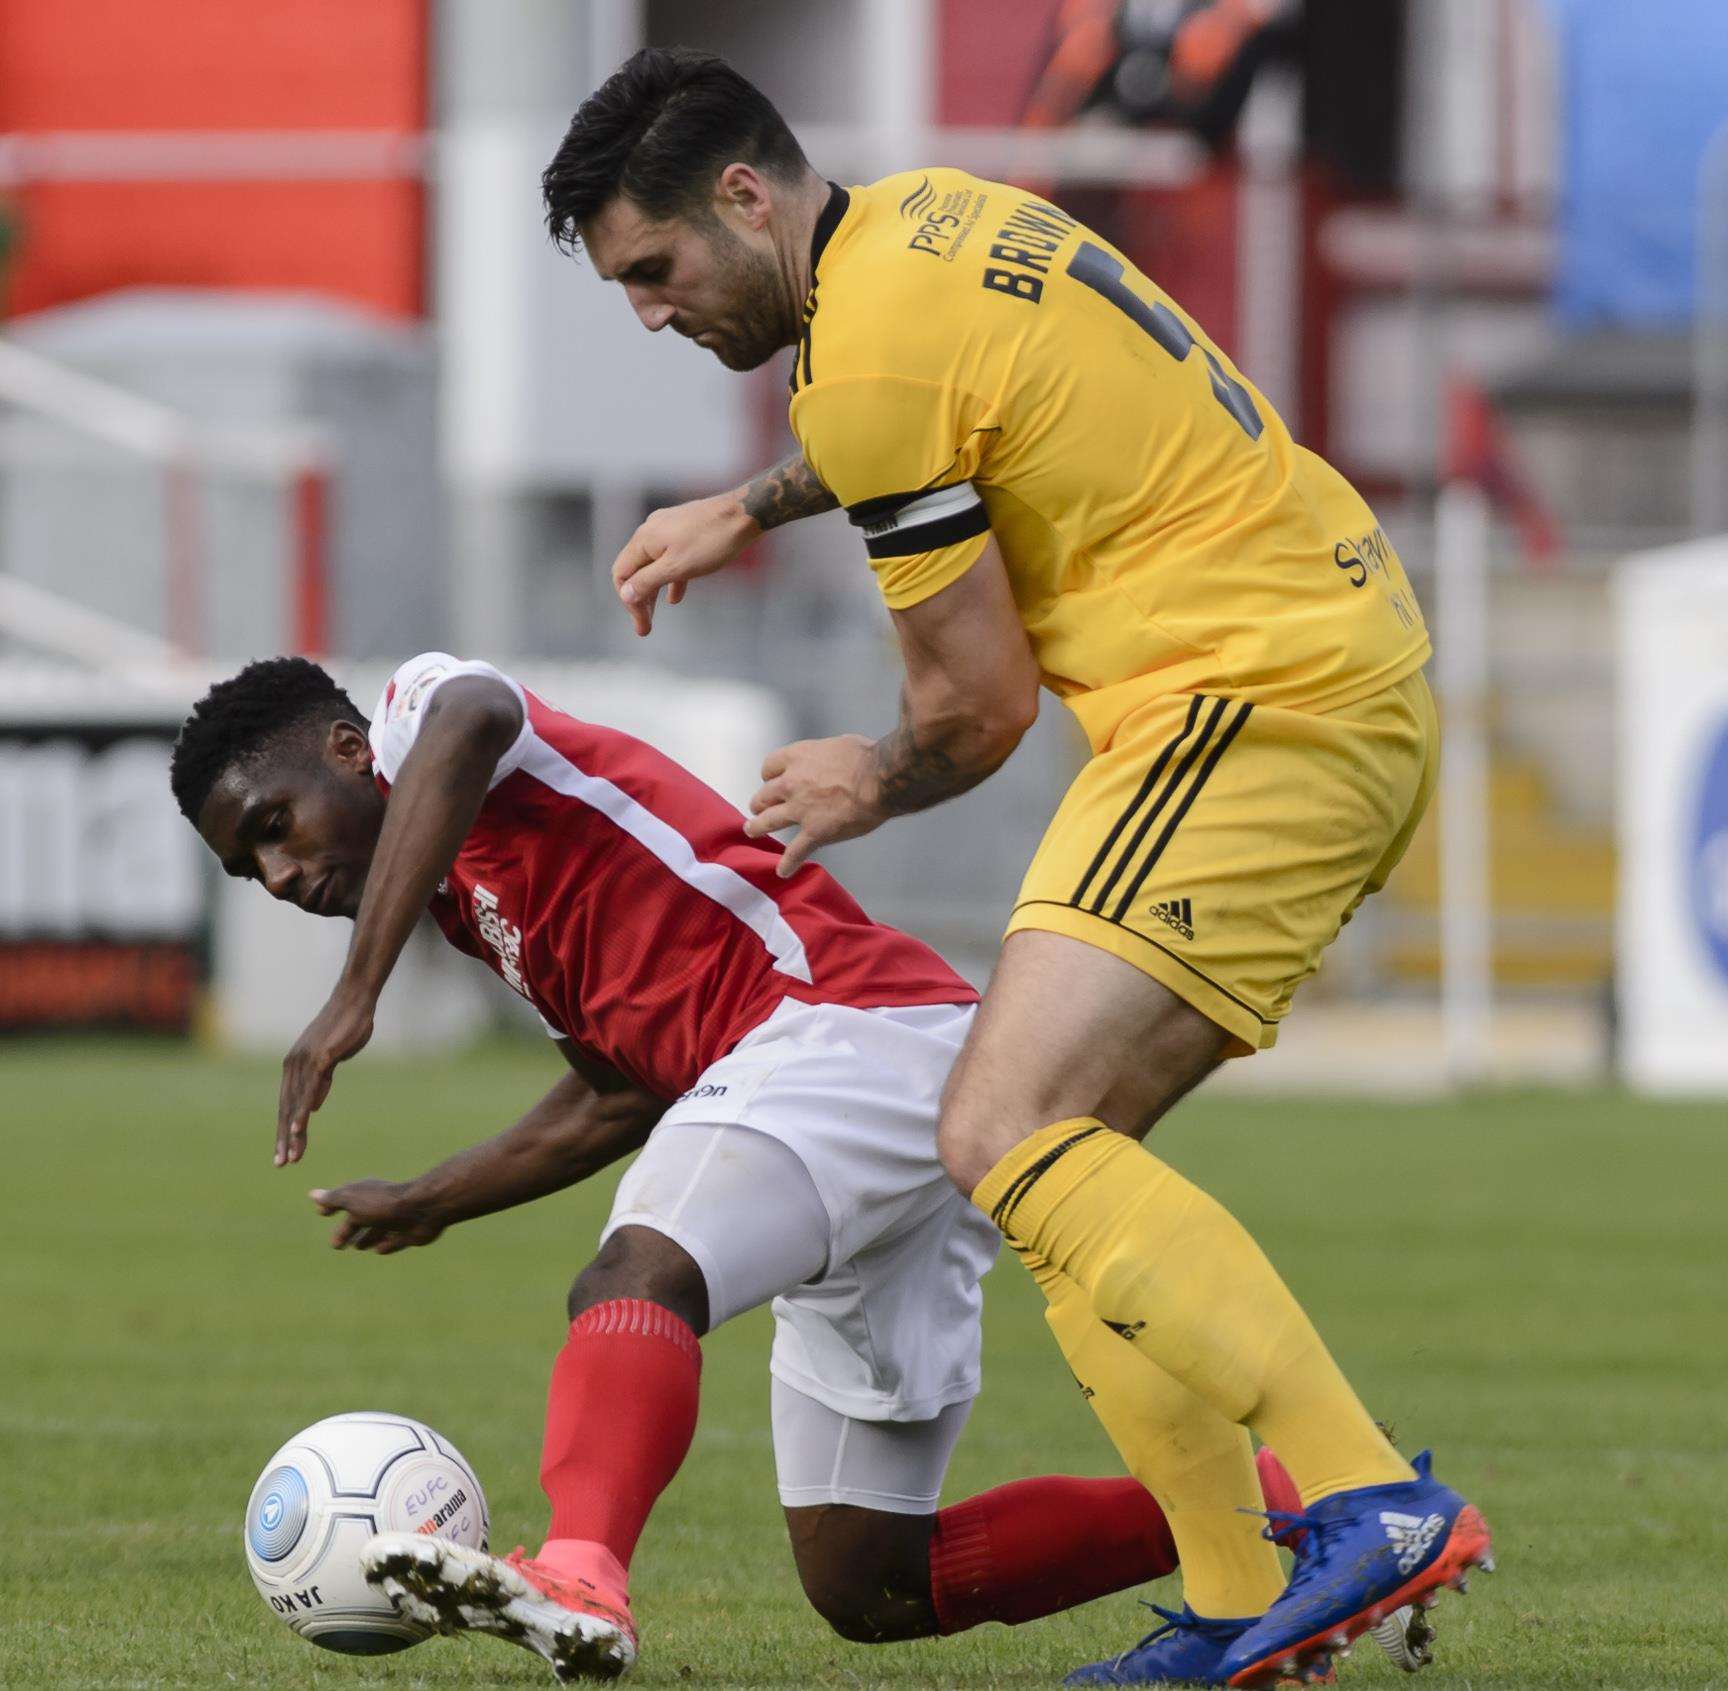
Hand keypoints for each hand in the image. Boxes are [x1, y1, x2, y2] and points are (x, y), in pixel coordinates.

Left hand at [276, 988, 374, 1166]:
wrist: (355, 1000)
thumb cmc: (347, 1027)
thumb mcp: (332, 1059)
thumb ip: (322, 1081)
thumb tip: (314, 1106)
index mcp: (295, 1066)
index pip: (287, 1103)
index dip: (284, 1130)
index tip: (285, 1153)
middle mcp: (294, 1065)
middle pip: (286, 1108)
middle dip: (282, 1139)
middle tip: (281, 1164)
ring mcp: (305, 1061)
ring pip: (295, 1104)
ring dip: (291, 1132)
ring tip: (290, 1155)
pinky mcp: (320, 1058)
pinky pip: (309, 1090)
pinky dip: (302, 1110)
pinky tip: (298, 1128)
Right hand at [309, 1178, 444, 1253]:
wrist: (421, 1209)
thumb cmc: (383, 1203)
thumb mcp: (352, 1200)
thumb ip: (334, 1199)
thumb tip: (312, 1194)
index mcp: (364, 1195)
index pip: (343, 1202)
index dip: (331, 1208)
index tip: (321, 1213)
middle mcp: (379, 1205)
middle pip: (359, 1220)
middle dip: (347, 1231)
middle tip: (336, 1245)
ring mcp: (396, 1220)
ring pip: (377, 1231)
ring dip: (367, 1238)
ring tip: (357, 1246)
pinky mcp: (409, 1233)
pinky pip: (394, 1240)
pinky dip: (386, 1245)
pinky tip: (379, 1250)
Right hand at [611, 494, 758, 636]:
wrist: (745, 512)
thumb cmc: (712, 541)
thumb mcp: (678, 567)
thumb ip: (648, 581)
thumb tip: (625, 595)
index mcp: (644, 539)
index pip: (622, 575)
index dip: (629, 602)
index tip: (642, 624)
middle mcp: (651, 531)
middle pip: (636, 571)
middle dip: (640, 600)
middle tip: (646, 628)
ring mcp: (668, 528)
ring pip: (653, 565)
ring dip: (653, 591)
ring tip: (657, 614)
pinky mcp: (685, 530)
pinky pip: (670, 558)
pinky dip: (670, 578)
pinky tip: (675, 596)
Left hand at [744, 735, 885, 876]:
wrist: (879, 780)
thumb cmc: (866, 757)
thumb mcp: (839, 744)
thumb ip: (825, 755)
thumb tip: (831, 759)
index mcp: (798, 758)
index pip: (770, 767)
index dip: (771, 775)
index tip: (773, 780)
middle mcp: (792, 783)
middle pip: (763, 795)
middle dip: (761, 802)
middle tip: (759, 806)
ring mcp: (800, 810)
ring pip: (768, 821)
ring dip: (758, 827)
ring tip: (752, 830)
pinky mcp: (814, 832)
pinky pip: (796, 852)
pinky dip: (788, 863)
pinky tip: (783, 871)